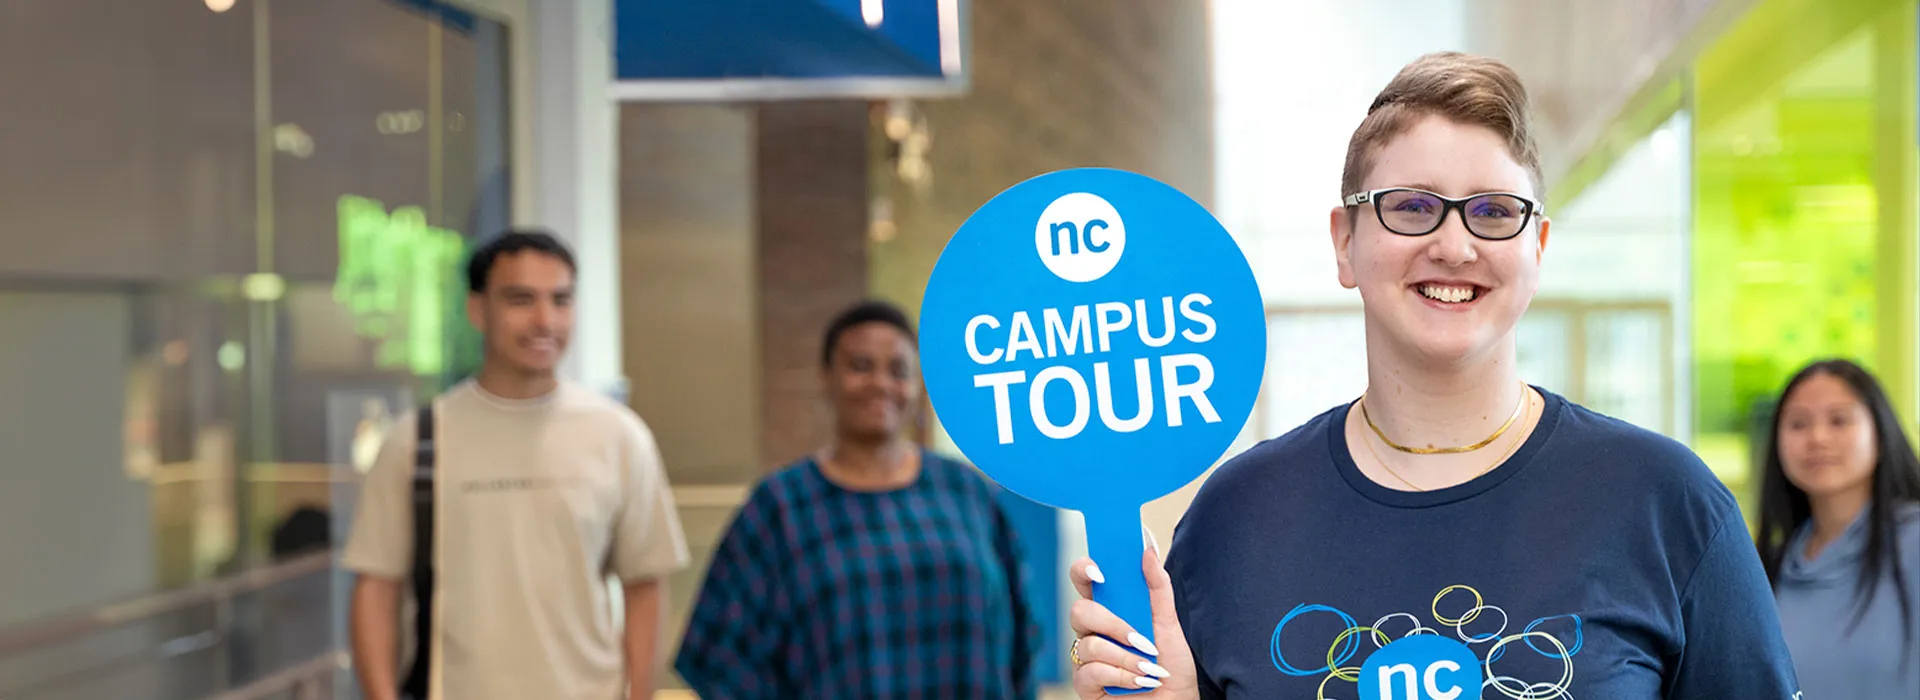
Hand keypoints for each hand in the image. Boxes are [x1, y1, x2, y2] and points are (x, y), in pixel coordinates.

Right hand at [1067, 529, 1197, 699]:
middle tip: (1139, 637)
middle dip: (1112, 624)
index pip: (1084, 581)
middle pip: (1079, 611)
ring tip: (1148, 667)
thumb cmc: (1170, 667)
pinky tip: (1138, 682)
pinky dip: (1120, 676)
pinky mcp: (1085, 684)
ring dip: (1125, 657)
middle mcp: (1093, 632)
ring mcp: (1086, 658)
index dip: (1084, 570)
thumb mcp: (1169, 624)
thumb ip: (1158, 588)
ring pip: (1088, 645)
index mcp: (1109, 610)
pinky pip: (1089, 672)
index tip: (1100, 572)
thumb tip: (1148, 550)